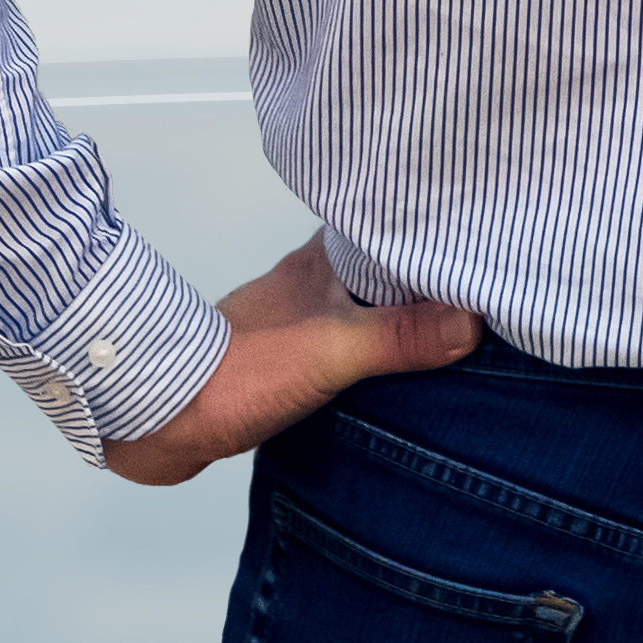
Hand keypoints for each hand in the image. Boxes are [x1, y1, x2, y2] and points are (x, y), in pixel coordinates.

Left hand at [100, 236, 479, 488]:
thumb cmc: (233, 375)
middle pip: (383, 264)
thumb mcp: (330, 352)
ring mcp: (298, 318)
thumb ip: (397, 336)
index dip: (431, 225)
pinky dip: (374, 346)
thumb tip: (470, 320)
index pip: (390, 224)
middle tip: (478, 277)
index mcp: (322, 261)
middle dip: (425, 271)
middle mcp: (311, 281)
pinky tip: (394, 370)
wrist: (163, 419)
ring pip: (364, 301)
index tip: (478, 229)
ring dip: (400, 311)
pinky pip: (346, 339)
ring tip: (451, 322)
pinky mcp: (287, 357)